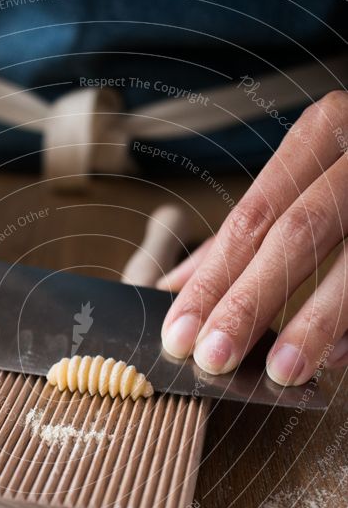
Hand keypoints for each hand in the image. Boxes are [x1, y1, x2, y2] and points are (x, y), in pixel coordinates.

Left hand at [159, 91, 347, 385]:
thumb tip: (175, 285)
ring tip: (281, 370)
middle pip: (295, 234)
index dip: (212, 279)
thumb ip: (246, 233)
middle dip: (249, 301)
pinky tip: (337, 358)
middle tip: (214, 357)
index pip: (250, 217)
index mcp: (322, 137)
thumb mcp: (304, 183)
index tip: (180, 331)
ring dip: (315, 322)